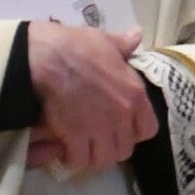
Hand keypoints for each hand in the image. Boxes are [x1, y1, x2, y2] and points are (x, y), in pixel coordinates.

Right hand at [25, 23, 153, 175]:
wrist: (45, 56)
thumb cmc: (74, 45)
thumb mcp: (103, 39)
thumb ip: (122, 44)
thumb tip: (137, 34)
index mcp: (135, 94)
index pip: (148, 130)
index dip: (133, 132)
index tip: (119, 127)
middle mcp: (122, 115)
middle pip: (124, 148)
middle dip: (111, 147)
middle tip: (95, 140)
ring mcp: (99, 128)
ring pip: (104, 158)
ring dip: (92, 156)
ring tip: (80, 149)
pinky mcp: (76, 135)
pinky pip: (80, 159)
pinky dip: (72, 158)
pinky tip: (64, 150)